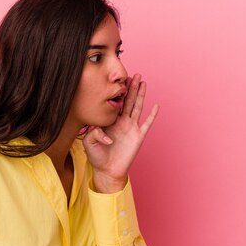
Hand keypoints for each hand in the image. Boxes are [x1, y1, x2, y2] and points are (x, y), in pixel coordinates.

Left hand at [83, 73, 158, 192]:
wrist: (107, 171)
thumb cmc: (97, 157)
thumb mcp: (89, 142)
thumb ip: (93, 133)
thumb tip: (104, 132)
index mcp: (110, 121)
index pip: (115, 102)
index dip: (118, 91)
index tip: (119, 79)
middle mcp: (121, 122)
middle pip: (128, 100)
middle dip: (131, 87)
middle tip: (134, 74)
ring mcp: (131, 128)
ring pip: (137, 107)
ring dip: (140, 94)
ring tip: (143, 81)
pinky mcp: (138, 136)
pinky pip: (146, 124)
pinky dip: (152, 115)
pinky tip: (156, 105)